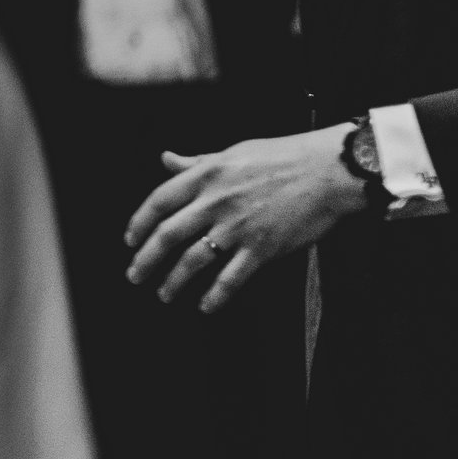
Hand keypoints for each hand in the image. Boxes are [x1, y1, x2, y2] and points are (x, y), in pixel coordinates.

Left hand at [122, 123, 369, 312]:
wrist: (328, 171)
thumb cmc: (282, 157)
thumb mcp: (233, 152)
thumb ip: (196, 161)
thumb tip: (165, 159)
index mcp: (206, 175)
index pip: (158, 202)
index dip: (138, 223)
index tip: (130, 240)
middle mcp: (215, 201)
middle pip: (167, 235)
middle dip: (145, 260)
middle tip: (135, 276)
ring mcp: (237, 226)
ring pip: (192, 261)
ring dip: (173, 282)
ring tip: (164, 294)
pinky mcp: (261, 248)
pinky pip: (230, 279)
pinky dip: (214, 297)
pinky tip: (205, 306)